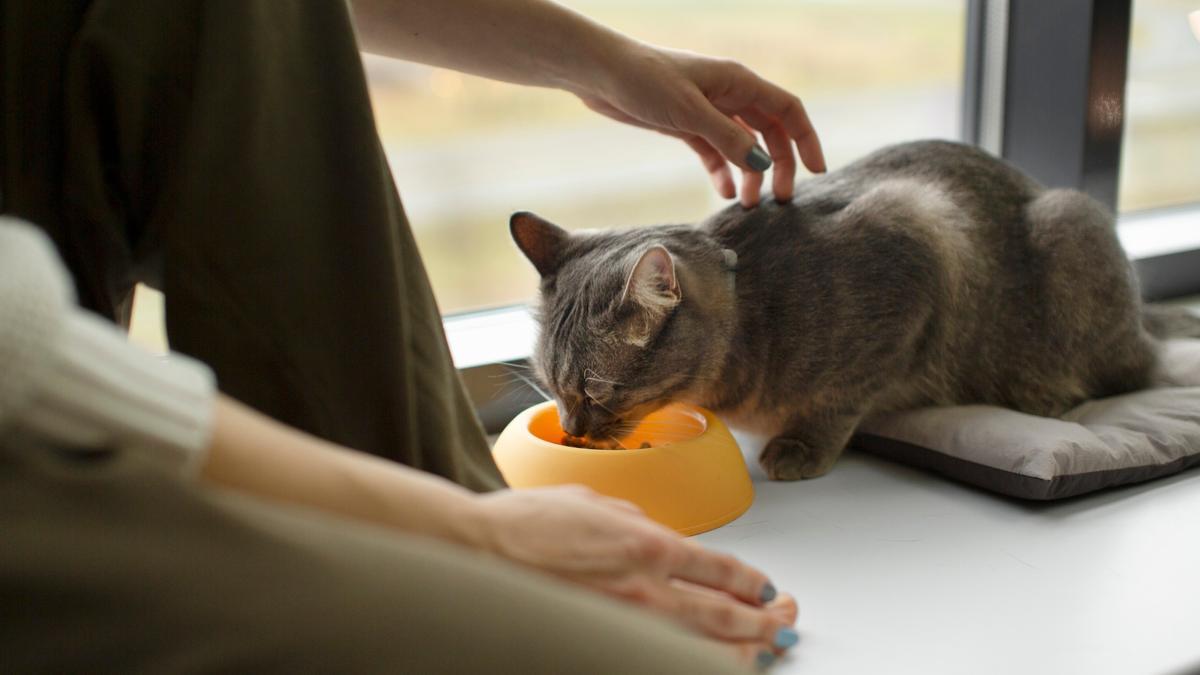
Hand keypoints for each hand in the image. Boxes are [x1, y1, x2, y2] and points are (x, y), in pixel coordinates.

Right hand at [470, 485, 799, 668]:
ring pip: (705, 650)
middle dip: (767, 621)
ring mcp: (626, 624)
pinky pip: (662, 661)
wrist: (475, 554)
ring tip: (765, 648)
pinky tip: (711, 662)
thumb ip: (639, 523)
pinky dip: (696, 663)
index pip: (724, 571)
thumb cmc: (524, 526)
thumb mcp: (595, 503)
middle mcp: (645, 590)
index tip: (766, 589)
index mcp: (648, 545)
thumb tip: (668, 539)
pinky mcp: (602, 641)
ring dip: (745, 652)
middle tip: (785, 620)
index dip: (754, 584)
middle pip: (729, 615)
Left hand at [577, 43, 825, 208]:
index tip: (816, 173)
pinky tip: (721, 193)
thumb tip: (762, 164)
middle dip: (778, 165)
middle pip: (769, 132)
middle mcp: (729, 94)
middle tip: (778, 201)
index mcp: (739, 81)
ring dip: (748, 174)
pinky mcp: (686, 125)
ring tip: (746, 204)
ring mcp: (708, 110)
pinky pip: (714, 151)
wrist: (600, 75)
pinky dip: (721, 171)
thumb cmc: (644, 81)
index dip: (806, 139)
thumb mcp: (690, 112)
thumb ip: (729, 138)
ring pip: (742, 145)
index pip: (787, 110)